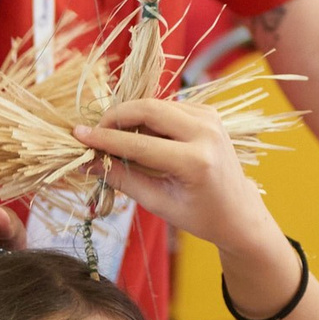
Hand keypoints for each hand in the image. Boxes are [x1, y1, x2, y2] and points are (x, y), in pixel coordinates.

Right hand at [77, 98, 283, 257]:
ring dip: (132, 116)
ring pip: (157, 104)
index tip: (79, 135)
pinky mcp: (209, 112)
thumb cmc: (200, 215)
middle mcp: (206, 133)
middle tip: (95, 132)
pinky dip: (149, 117)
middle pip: (148, 108)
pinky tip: (140, 135)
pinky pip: (169, 106)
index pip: (140, 143)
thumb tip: (86, 161)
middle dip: (116, 117)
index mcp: (195, 161)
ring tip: (115, 138)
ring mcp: (211, 118)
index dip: (105, 138)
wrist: (239, 212)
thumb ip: (123, 178)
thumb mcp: (159, 203)